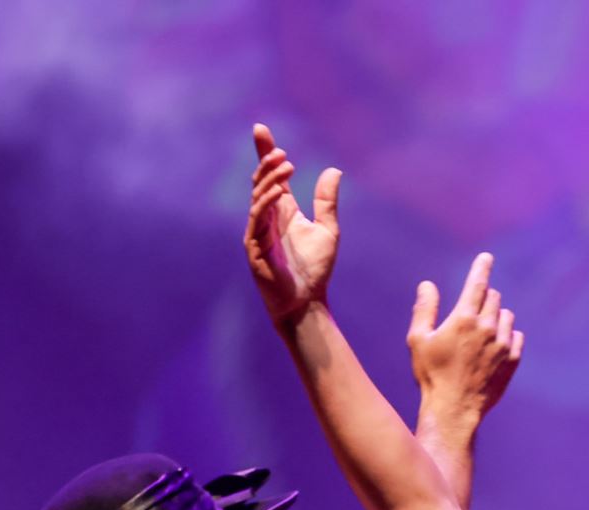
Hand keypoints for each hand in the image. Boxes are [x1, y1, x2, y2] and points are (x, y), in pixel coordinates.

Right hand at [245, 123, 340, 321]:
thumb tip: (334, 170)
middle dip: (265, 163)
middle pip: (260, 183)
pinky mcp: (255, 247)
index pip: (270, 177)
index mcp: (281, 212)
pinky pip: (257, 220)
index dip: (264, 153)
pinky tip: (277, 192)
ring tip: (284, 165)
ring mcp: (258, 232)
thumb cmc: (314, 269)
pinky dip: (265, 203)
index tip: (260, 130)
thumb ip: (327, 202)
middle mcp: (266, 218)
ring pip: (258, 198)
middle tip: (279, 150)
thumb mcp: (327, 230)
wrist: (306, 301)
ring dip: (269, 181)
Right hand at [409, 253, 524, 430]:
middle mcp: (488, 328)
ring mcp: (504, 345)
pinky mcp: (513, 361)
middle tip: (469, 314)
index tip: (487, 257)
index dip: (482, 267)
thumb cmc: (431, 375)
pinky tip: (494, 347)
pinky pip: (516, 337)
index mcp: (464, 319)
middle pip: (493, 298)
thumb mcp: (418, 340)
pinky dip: (508, 336)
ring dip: (496, 317)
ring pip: (506, 316)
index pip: (477, 284)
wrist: (454, 408)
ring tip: (480, 334)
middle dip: (483, 298)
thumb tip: (428, 285)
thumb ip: (424, 309)